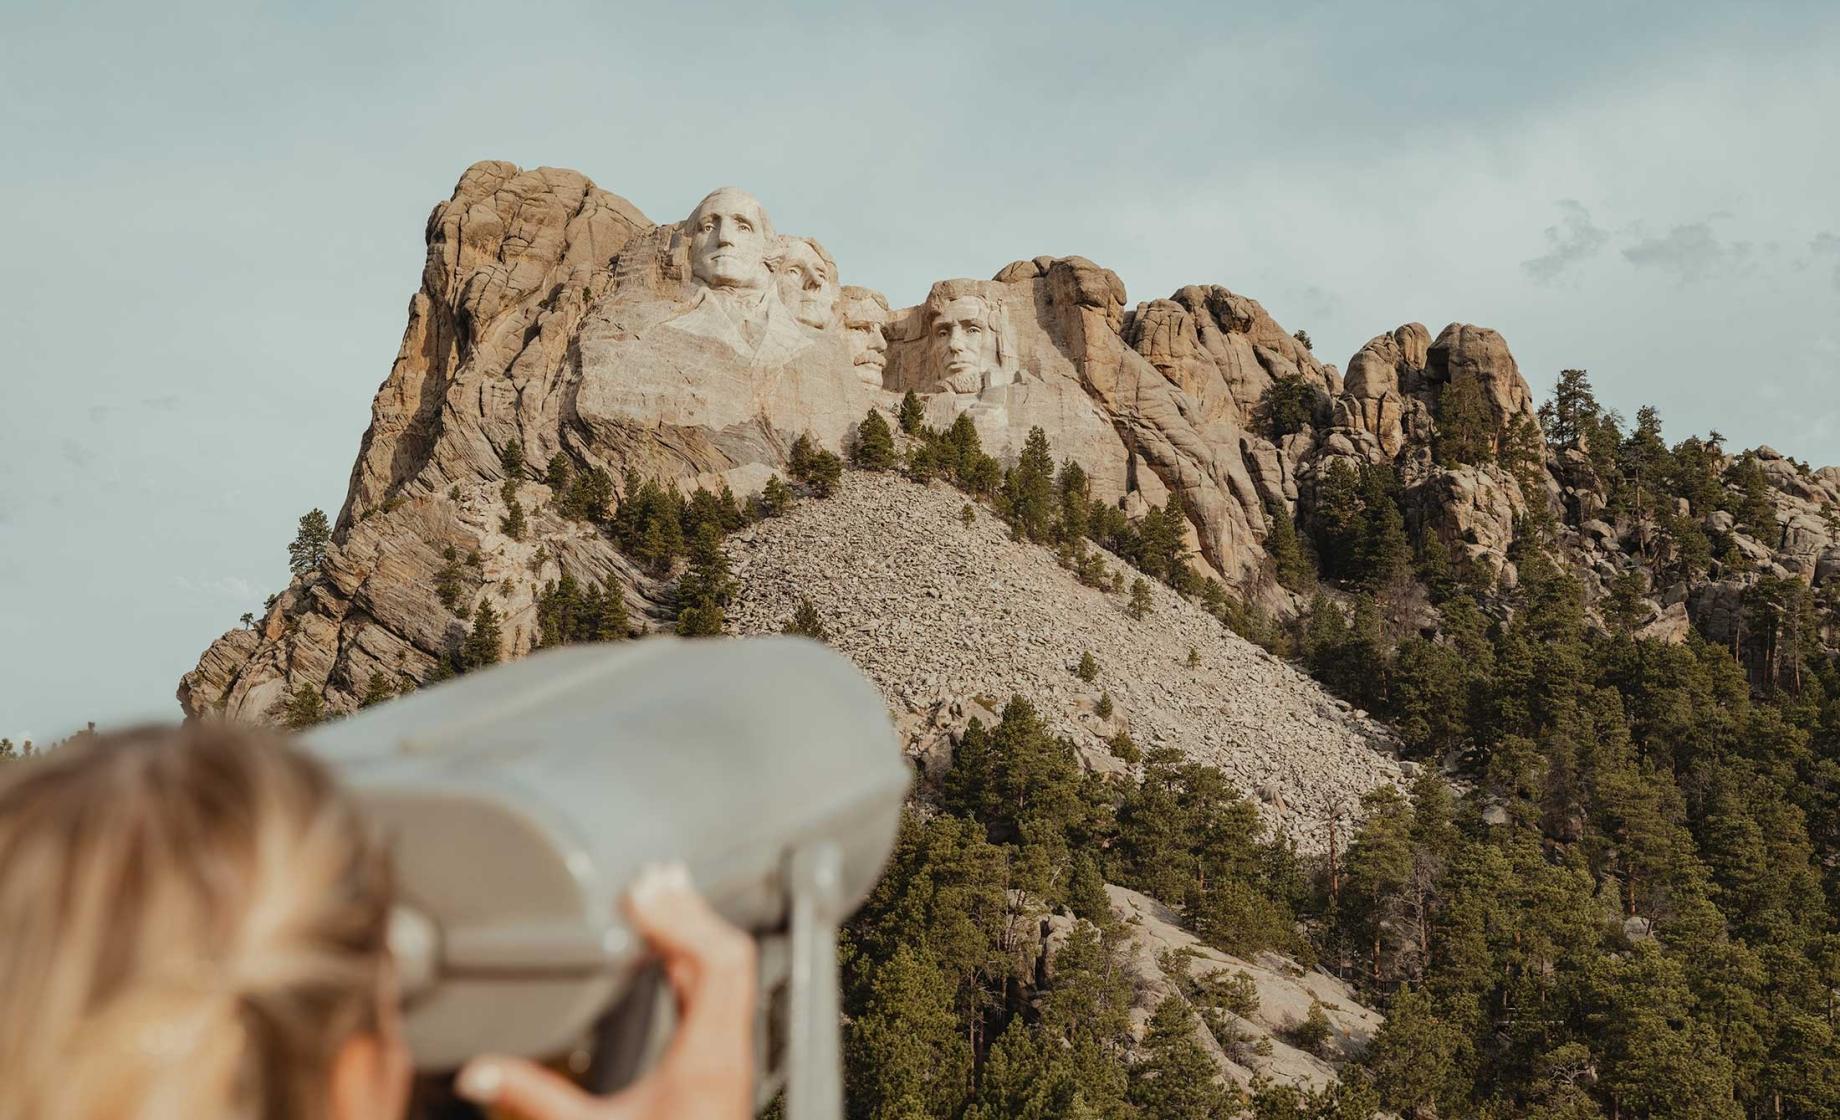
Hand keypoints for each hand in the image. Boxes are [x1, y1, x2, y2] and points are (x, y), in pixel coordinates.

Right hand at [455, 863, 756, 1119]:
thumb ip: (533, 1099)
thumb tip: (476, 1074)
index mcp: (705, 1061)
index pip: (715, 962)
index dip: (680, 920)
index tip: (638, 894)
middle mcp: (728, 1053)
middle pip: (729, 955)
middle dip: (690, 912)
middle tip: (651, 878)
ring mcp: (731, 1059)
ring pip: (730, 972)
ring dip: (696, 930)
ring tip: (663, 894)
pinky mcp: (722, 1067)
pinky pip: (722, 994)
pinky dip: (697, 959)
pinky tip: (671, 945)